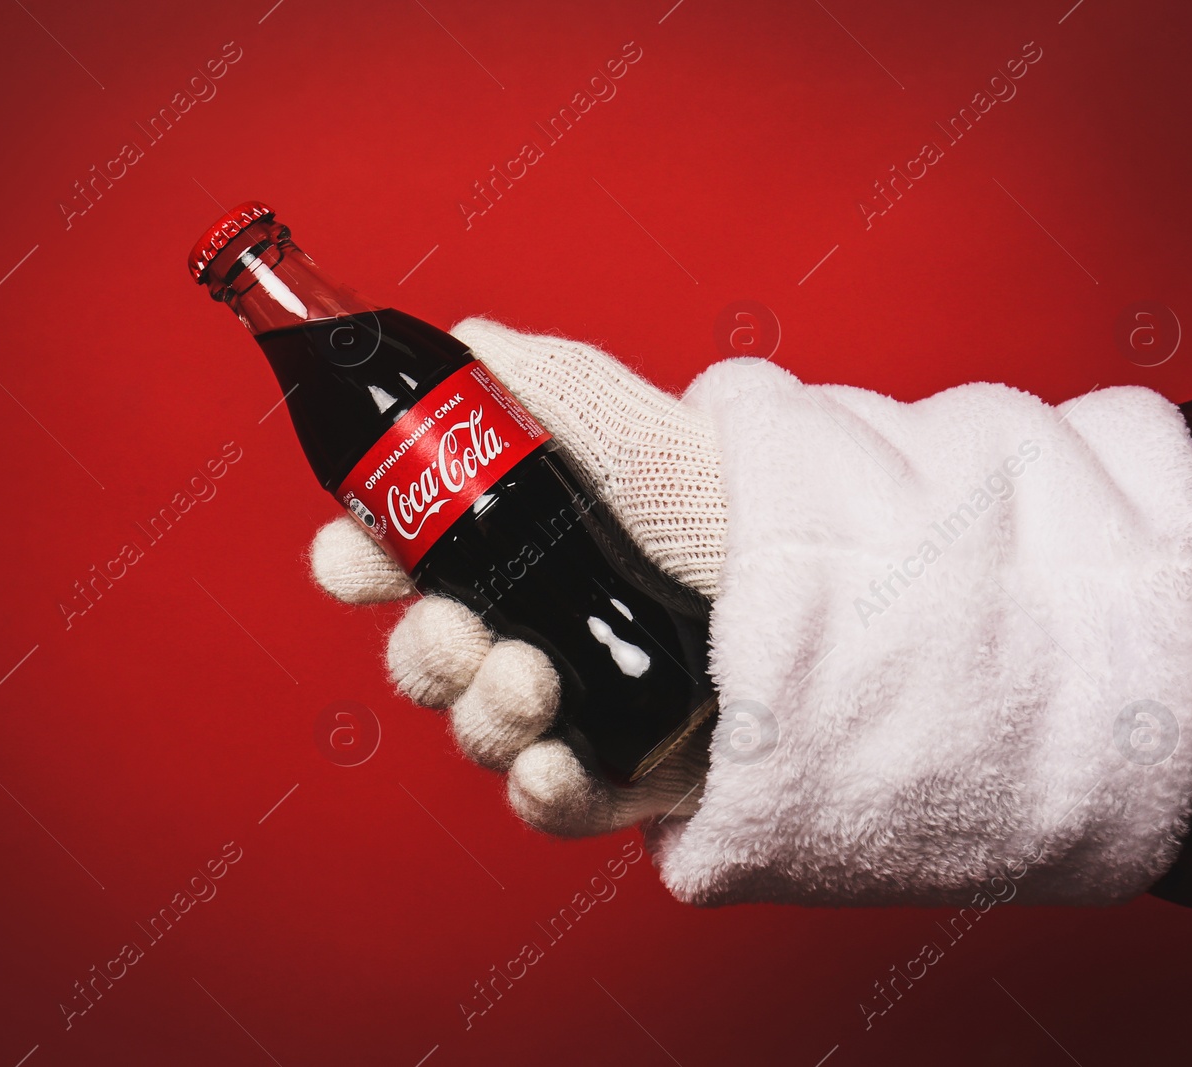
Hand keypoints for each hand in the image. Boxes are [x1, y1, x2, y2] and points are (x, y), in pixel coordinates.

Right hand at [308, 317, 727, 835]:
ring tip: (536, 681)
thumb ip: (547, 384)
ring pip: (476, 730)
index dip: (358, 561)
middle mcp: (526, 628)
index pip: (397, 562)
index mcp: (511, 547)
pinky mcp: (619, 777)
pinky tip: (555, 763)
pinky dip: (539, 788)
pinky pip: (549, 802)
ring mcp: (569, 709)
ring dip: (484, 710)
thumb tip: (466, 342)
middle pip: (422, 657)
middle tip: (463, 628)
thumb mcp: (637, 431)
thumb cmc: (726, 505)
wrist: (833, 587)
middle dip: (424, 647)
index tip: (360, 556)